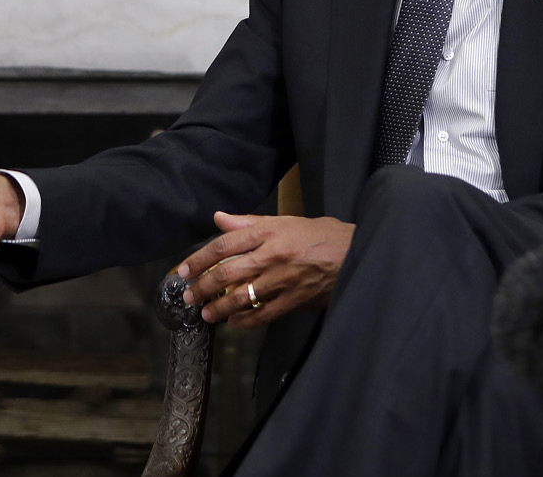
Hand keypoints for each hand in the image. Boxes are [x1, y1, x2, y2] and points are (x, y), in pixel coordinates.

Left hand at [176, 211, 354, 328]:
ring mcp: (284, 280)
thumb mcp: (286, 221)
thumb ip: (249, 222)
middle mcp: (272, 255)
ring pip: (242, 296)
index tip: (184, 270)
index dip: (199, 258)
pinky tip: (233, 324)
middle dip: (203, 286)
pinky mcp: (295, 300)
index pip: (223, 245)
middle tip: (189, 295)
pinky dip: (245, 321)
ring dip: (219, 308)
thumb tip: (219, 218)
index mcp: (269, 232)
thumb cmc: (322, 235)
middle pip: (227, 272)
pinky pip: (264, 314)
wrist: (358, 254)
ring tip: (206, 313)